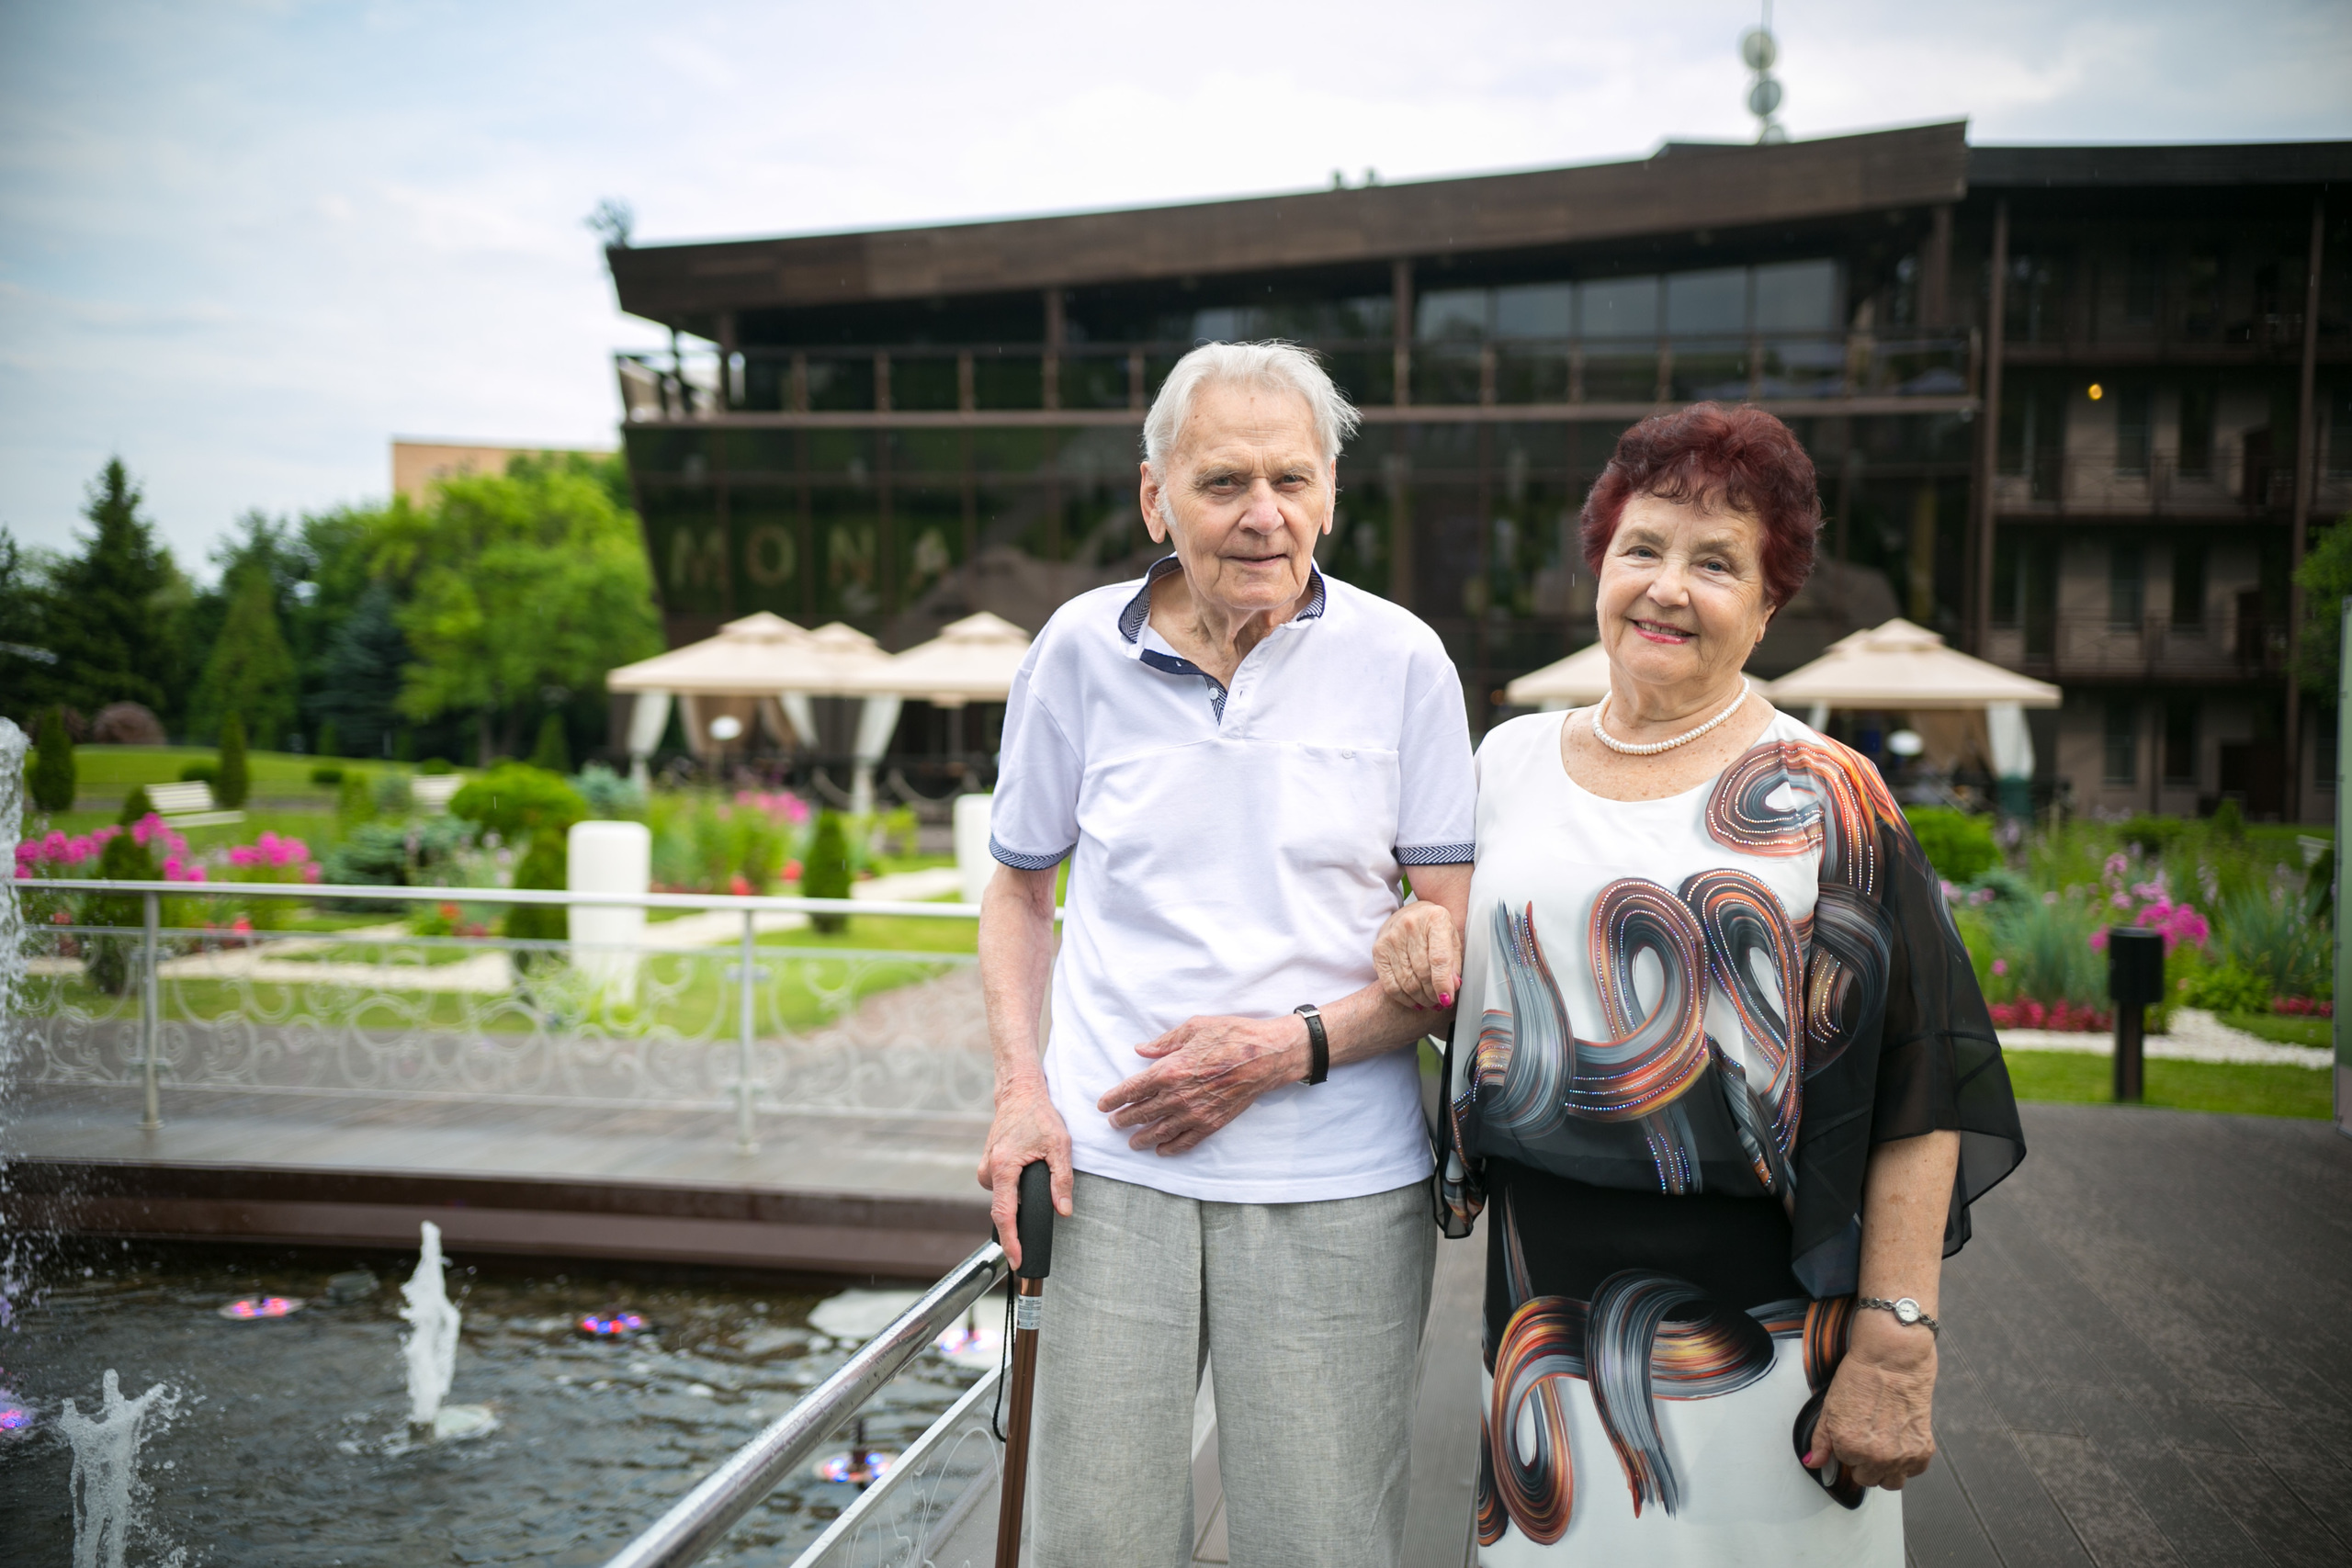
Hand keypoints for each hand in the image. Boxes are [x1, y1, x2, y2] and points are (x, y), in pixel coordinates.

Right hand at [976, 1075, 1072, 1271]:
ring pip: (1004, 1199)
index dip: (1012, 1241)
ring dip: (1021, 1198)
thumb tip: (1064, 1211)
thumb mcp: (1059, 1146)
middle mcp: (988, 1170)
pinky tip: (1027, 1173)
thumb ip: (1061, 1180)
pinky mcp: (987, 1167)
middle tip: (1042, 1209)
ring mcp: (985, 1169)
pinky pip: (1002, 1189)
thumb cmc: (1039, 1116)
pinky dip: (1015, 1190)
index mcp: (1003, 1167)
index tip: (1017, 1261)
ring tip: (1038, 1172)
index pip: (1004, 1214)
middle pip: (1004, 1209)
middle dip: (1021, 1219)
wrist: (1018, 1094)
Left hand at [1097, 1014, 1306, 1155]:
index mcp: (1169, 1070)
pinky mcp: (1211, 1123)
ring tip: (1133, 1142)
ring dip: (1142, 1138)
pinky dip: (1171, 1148)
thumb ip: (1164, 1042)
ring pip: (1159, 1132)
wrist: (1265, 1056)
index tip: (1103, 1105)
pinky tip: (1162, 1150)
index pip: (1131, 1090)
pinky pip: (1186, 1141)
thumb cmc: (1231, 1036)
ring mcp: (1194, 1113)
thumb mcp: (1193, 1028)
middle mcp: (1177, 1096)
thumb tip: (1141, 1050)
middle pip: (1141, 1113)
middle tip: (1114, 1123)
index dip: (1113, 1099)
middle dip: (1123, 1120)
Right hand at [1373, 900, 1459, 1011]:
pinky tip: (1415, 1002)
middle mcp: (1410, 925)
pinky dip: (1404, 998)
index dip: (1443, 983)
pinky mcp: (1378, 950)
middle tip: (1440, 1002)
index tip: (1447, 1000)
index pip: (1439, 958)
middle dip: (1433, 994)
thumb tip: (1453, 987)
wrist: (1412, 914)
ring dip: (1421, 998)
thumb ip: (1454, 963)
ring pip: (1407, 981)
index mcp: (1435, 919)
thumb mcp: (1452, 938)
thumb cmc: (1435, 928)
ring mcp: (1391, 938)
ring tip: (1430, 1002)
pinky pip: (1390, 984)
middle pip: (1422, 972)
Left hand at [1806, 1313, 1937, 1489]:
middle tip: (1869, 1438)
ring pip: (1892, 1483)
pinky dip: (1909, 1461)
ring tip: (1886, 1444)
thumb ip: (1821, 1440)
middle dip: (1866, 1463)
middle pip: (1869, 1479)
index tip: (1854, 1433)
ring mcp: (1901, 1456)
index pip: (1846, 1465)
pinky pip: (1914, 1471)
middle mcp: (1876, 1457)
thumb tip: (1813, 1462)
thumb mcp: (1831, 1407)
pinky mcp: (1923, 1450)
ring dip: (1888, 1469)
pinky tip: (1902, 1440)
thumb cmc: (1861, 1376)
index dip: (1849, 1450)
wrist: (1892, 1358)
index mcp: (1849, 1447)